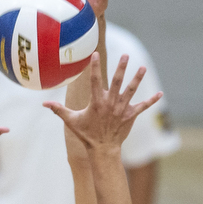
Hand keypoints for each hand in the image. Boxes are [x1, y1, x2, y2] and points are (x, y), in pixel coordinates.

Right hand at [45, 53, 161, 148]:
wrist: (102, 149)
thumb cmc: (86, 134)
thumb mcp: (71, 121)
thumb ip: (58, 110)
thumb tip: (43, 104)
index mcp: (96, 102)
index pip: (95, 81)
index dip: (95, 67)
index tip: (96, 54)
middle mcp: (110, 104)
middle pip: (117, 83)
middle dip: (121, 69)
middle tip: (126, 56)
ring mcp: (121, 109)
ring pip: (131, 91)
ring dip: (137, 80)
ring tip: (143, 68)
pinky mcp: (130, 116)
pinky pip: (142, 107)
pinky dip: (151, 101)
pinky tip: (160, 93)